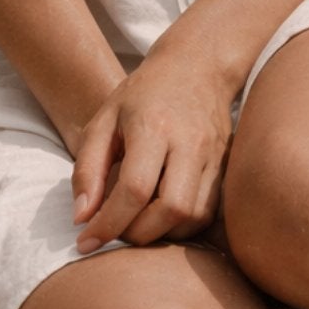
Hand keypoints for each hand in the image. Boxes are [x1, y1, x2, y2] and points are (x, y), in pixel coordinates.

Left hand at [70, 46, 235, 252]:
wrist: (198, 66)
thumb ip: (87, 169)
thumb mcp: (103, 120)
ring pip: (194, 217)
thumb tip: (82, 218)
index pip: (135, 189)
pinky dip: (181, 227)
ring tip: (135, 225)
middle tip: (113, 232)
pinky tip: (159, 219)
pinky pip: (207, 214)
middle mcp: (190, 143)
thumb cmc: (143, 94)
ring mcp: (214, 157)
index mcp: (154, 126)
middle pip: (171, 209)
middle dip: (137, 234)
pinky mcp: (226, 169)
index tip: (86, 241)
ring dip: (161, 234)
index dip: (108, 224)